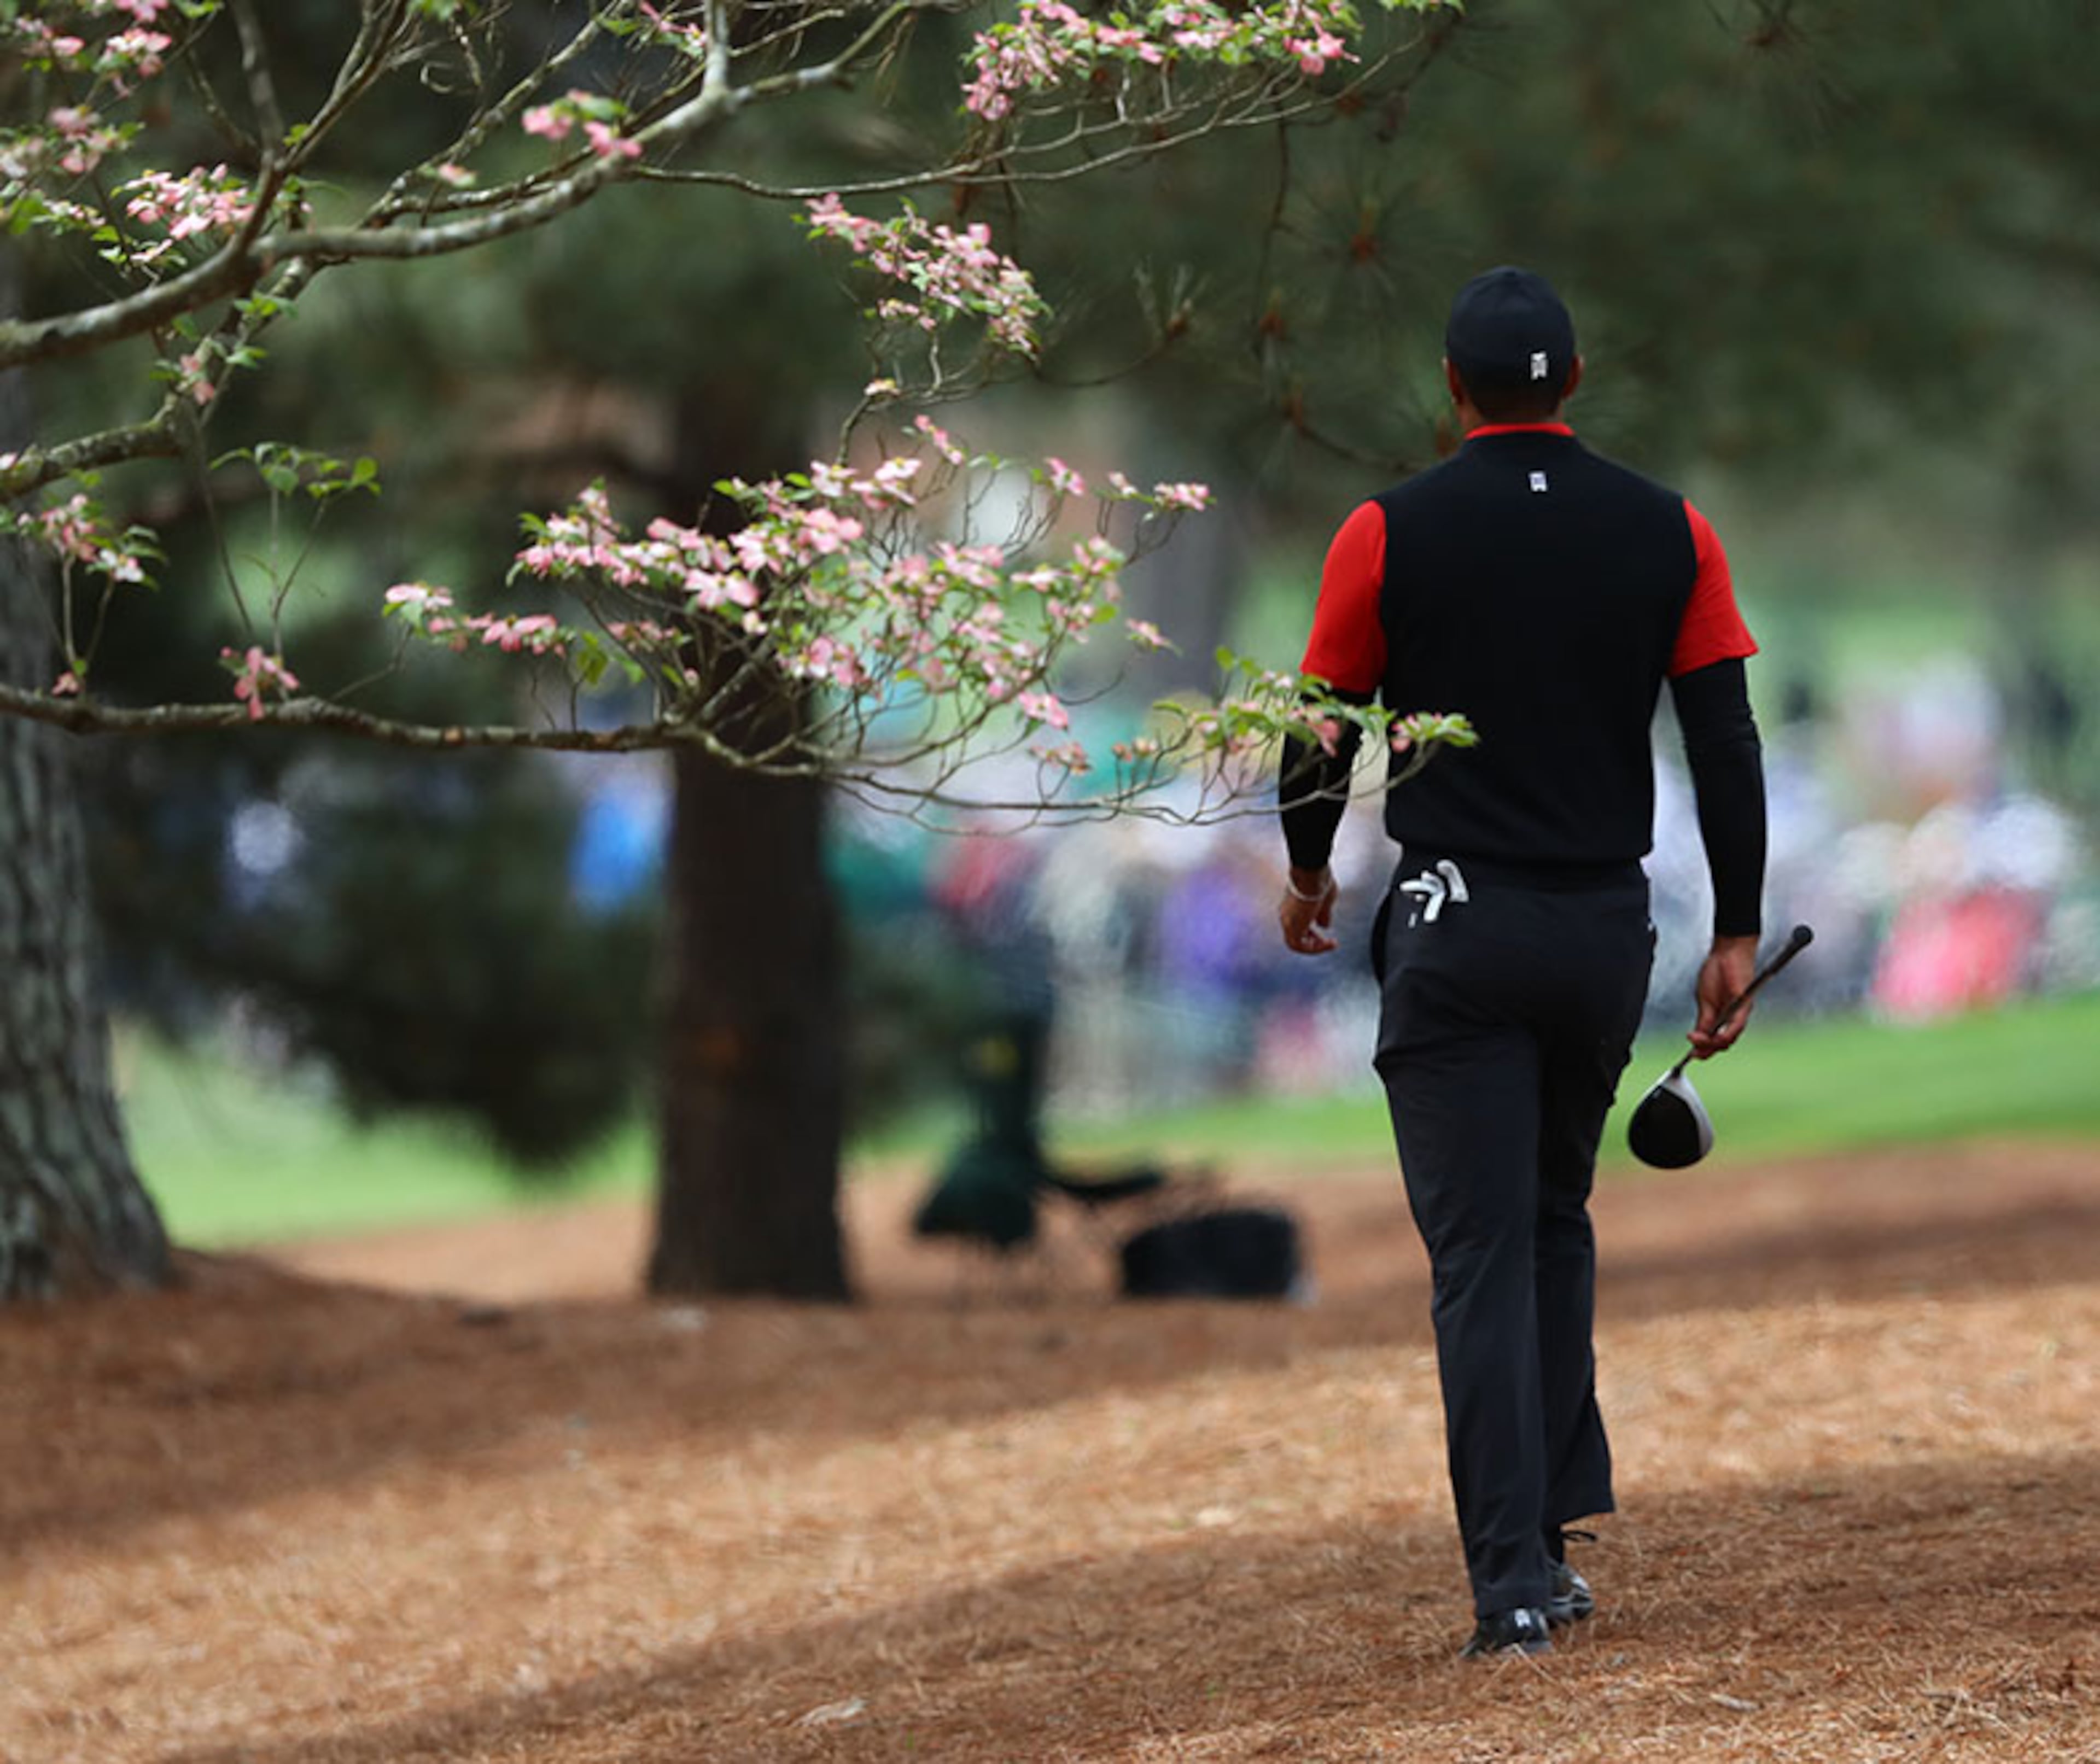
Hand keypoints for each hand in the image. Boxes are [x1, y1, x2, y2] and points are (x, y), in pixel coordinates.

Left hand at [1279, 866, 1337, 955]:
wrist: (1311, 873)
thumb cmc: (1319, 881)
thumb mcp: (1324, 900)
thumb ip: (1323, 915)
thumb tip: (1324, 926)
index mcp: (1291, 907)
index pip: (1297, 924)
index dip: (1310, 931)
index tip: (1322, 931)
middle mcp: (1286, 914)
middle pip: (1294, 935)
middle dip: (1312, 941)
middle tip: (1326, 942)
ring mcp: (1287, 920)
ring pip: (1295, 943)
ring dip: (1313, 947)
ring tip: (1329, 944)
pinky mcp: (1292, 926)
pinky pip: (1300, 946)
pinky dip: (1314, 948)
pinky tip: (1329, 943)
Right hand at [1688, 934, 1759, 1057]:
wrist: (1728, 951)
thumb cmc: (1718, 971)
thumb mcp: (1704, 1000)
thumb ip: (1703, 1020)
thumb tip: (1697, 1036)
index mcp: (1722, 1017)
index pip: (1714, 1039)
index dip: (1703, 1050)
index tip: (1692, 1055)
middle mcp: (1733, 1017)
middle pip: (1723, 1043)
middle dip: (1707, 1049)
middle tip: (1695, 1051)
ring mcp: (1740, 1012)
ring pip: (1731, 1037)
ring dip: (1715, 1043)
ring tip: (1700, 1042)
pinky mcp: (1745, 1003)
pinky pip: (1738, 1023)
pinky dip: (1728, 1033)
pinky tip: (1718, 1037)